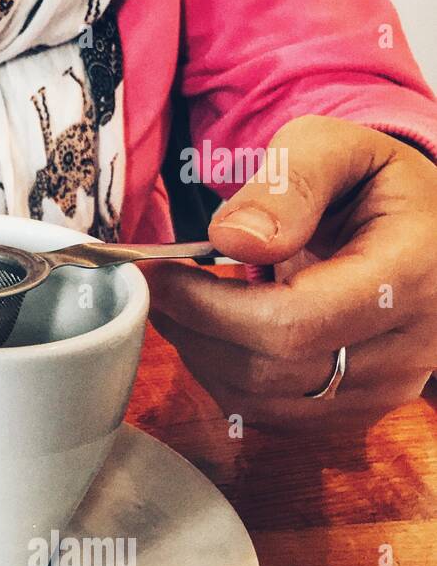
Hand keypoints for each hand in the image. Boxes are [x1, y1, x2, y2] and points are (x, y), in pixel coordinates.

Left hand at [143, 115, 436, 428]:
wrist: (422, 234)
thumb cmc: (373, 186)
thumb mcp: (339, 150)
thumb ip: (290, 183)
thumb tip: (233, 239)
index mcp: (410, 273)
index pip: (291, 322)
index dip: (207, 307)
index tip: (158, 275)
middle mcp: (409, 346)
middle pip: (269, 370)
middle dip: (193, 329)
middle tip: (156, 288)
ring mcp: (385, 389)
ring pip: (261, 401)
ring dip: (201, 355)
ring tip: (180, 304)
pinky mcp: (357, 413)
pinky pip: (269, 416)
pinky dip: (223, 377)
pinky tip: (212, 332)